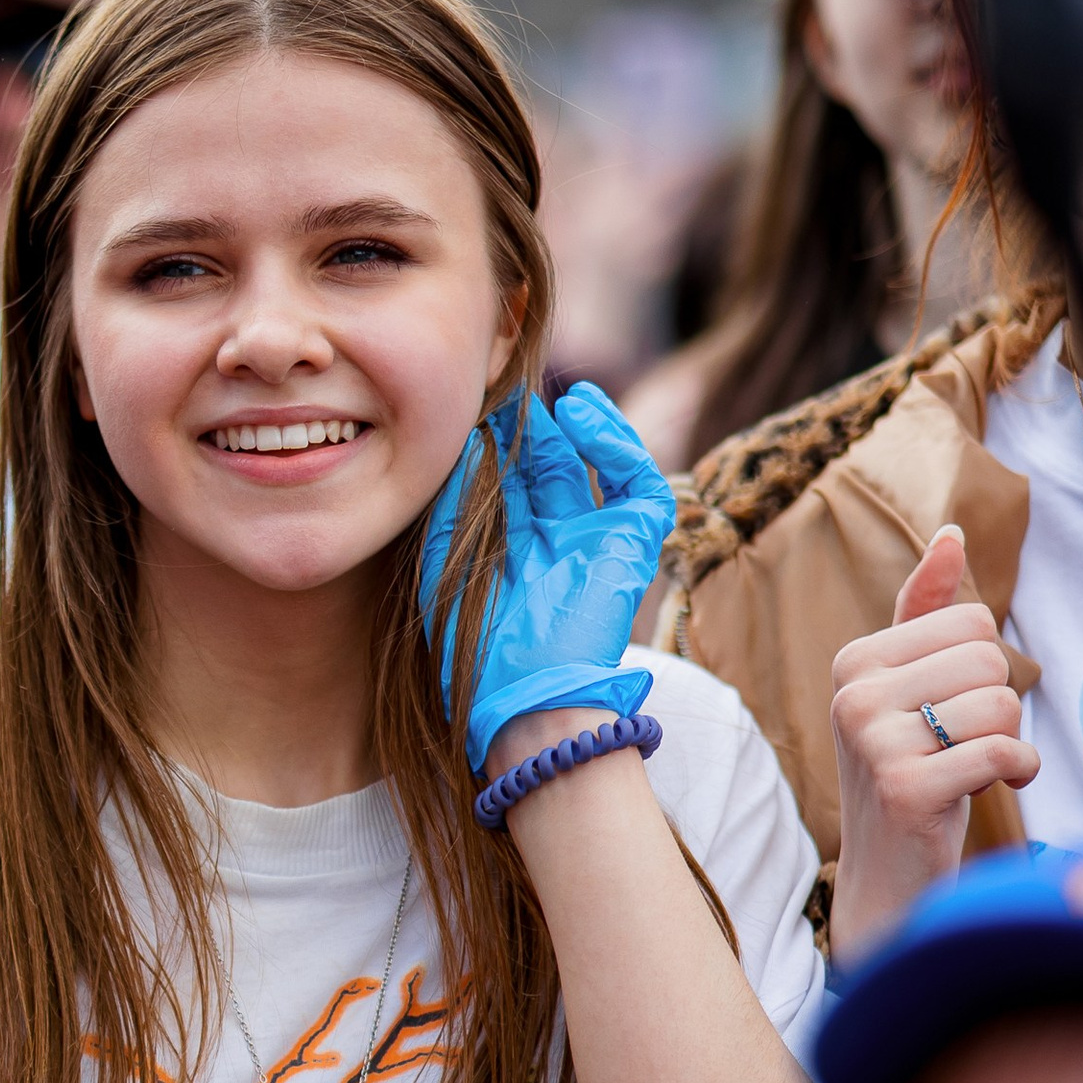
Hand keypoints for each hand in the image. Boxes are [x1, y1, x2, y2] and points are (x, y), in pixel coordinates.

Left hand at [418, 383, 675, 778]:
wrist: (524, 692)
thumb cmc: (475, 641)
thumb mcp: (445, 561)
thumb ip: (453, 502)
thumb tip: (463, 441)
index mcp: (508, 550)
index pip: (506, 479)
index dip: (495, 441)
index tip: (473, 408)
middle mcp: (552, 542)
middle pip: (545, 464)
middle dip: (528, 426)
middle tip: (503, 390)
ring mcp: (594, 542)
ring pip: (590, 464)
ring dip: (572, 426)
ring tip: (546, 398)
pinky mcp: (632, 546)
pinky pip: (637, 483)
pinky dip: (617, 443)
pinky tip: (583, 416)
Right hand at [828, 527, 1037, 962]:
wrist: (888, 878)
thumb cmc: (910, 774)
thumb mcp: (910, 690)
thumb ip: (924, 612)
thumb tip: (949, 533)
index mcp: (855, 660)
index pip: (973, 621)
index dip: (984, 672)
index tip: (951, 714)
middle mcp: (853, 694)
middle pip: (990, 659)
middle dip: (999, 710)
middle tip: (962, 749)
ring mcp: (873, 742)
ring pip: (1002, 706)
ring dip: (1007, 745)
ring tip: (969, 771)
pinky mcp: (905, 788)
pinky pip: (1003, 753)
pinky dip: (1017, 774)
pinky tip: (990, 791)